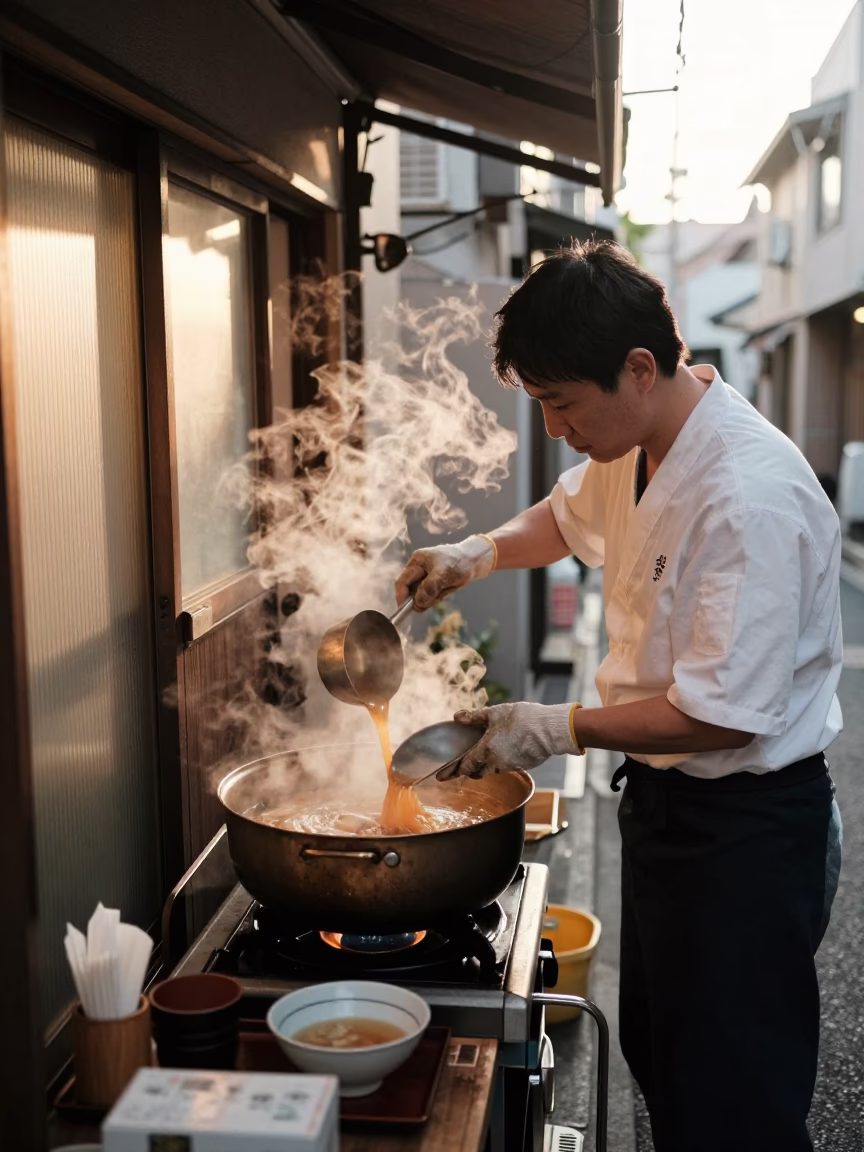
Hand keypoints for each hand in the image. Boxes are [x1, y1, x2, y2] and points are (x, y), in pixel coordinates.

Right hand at [395, 536, 495, 610]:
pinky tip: (450, 588)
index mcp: (417, 561)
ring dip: (432, 597)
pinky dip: (439, 597)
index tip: (405, 610)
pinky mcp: (436, 582)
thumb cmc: (460, 562)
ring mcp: (428, 576)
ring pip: (422, 595)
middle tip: (432, 600)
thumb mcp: (443, 575)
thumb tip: (417, 604)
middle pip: (411, 590)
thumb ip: (428, 588)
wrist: (478, 559)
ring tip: (447, 588)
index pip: (402, 581)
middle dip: (420, 598)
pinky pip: (432, 596)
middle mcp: (420, 568)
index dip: (401, 596)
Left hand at [441, 702, 577, 778]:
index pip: (464, 765)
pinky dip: (504, 759)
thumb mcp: (495, 713)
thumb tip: (457, 717)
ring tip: (490, 749)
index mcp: (486, 750)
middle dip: (471, 768)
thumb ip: (474, 717)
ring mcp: (510, 766)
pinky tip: (509, 746)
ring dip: (488, 763)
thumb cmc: (522, 718)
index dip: (452, 771)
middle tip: (465, 763)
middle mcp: (496, 762)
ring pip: (493, 768)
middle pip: (478, 770)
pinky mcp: (523, 766)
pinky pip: (508, 765)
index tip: (441, 777)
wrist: (550, 729)